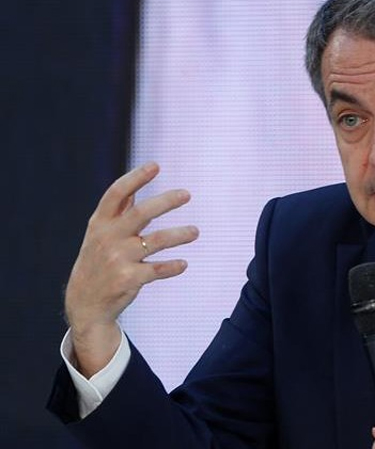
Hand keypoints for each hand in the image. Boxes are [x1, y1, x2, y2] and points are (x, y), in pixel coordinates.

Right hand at [65, 162, 198, 376]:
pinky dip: (173, 266)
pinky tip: (183, 264)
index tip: (155, 166)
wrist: (85, 304)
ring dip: (179, 234)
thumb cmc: (97, 261)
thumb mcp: (99, 235)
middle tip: (187, 194)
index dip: (135, 178)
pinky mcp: (129, 279)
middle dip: (165, 202)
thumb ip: (116, 214)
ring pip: (156, 241)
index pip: (116, 194)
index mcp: (100, 223)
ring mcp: (118, 259)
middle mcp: (108, 238)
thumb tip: (133, 189)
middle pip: (141, 214)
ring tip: (195, 232)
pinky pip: (158, 269)